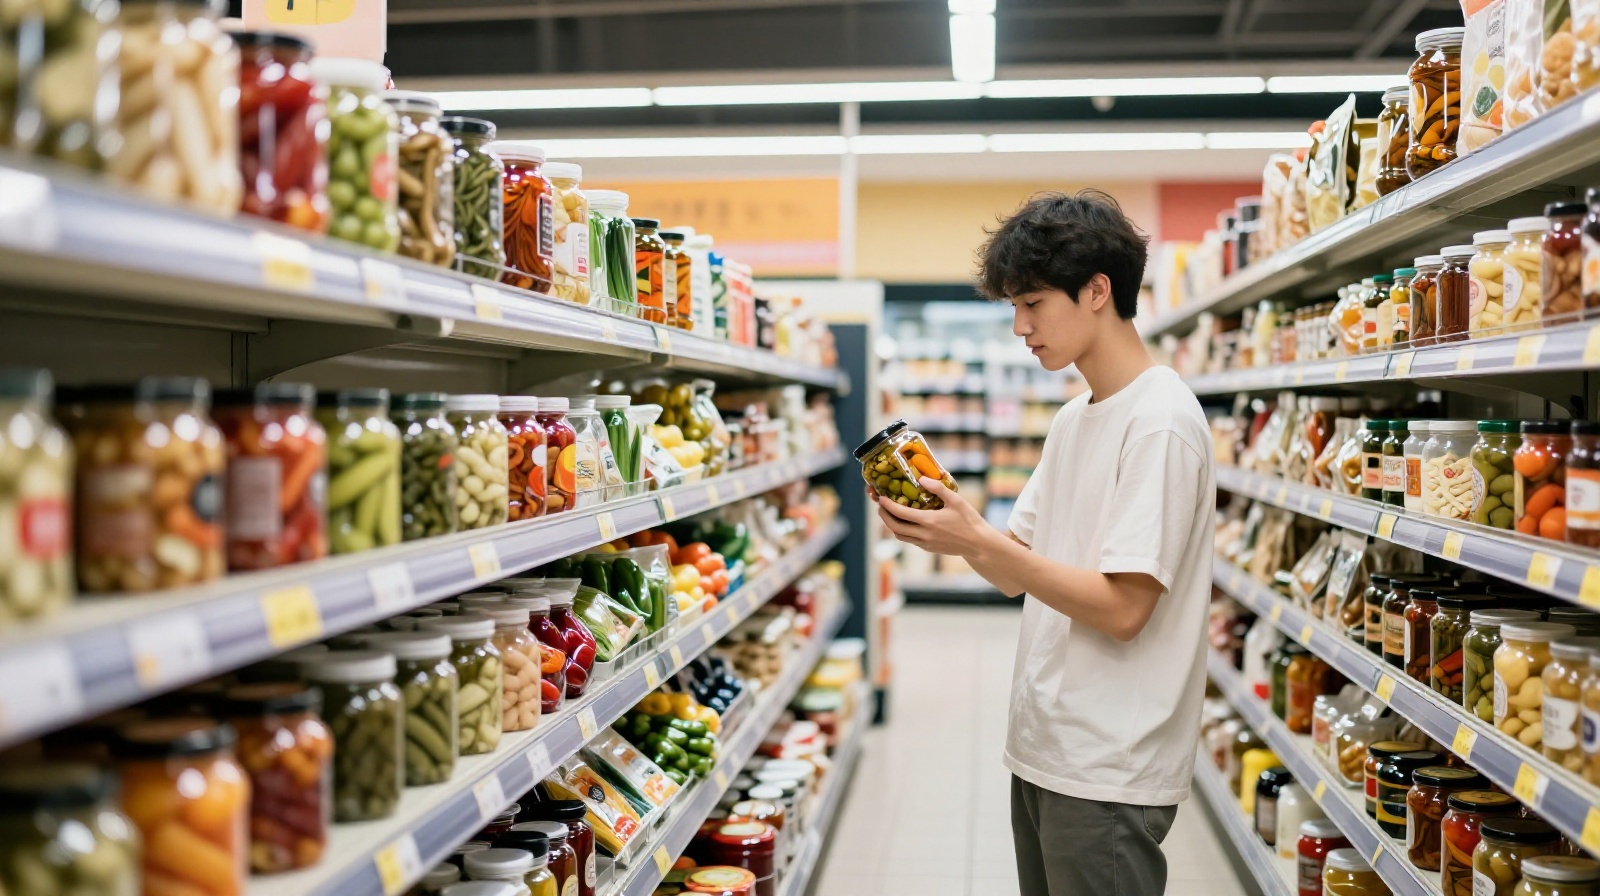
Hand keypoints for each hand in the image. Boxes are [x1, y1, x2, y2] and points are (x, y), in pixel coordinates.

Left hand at [875, 477, 992, 556]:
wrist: (978, 544)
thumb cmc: (969, 520)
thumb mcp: (956, 500)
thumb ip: (938, 488)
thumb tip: (921, 478)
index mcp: (929, 521)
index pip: (901, 513)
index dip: (888, 505)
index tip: (880, 498)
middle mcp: (924, 534)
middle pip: (895, 527)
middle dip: (884, 516)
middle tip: (880, 505)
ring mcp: (925, 543)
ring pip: (900, 536)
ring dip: (891, 525)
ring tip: (889, 513)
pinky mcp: (928, 549)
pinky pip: (909, 540)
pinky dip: (902, 531)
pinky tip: (905, 522)